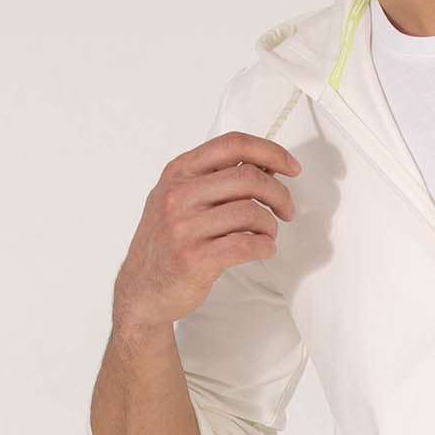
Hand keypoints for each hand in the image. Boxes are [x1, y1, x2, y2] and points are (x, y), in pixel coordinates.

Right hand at [112, 131, 301, 337]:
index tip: (291, 166)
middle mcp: (178, 195)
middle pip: (248, 177)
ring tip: (267, 235)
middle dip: (279, 194)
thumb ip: (214, 180)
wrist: (142, 289)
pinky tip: (262, 249)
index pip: (233, 145)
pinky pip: (246, 244)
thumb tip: (266, 166)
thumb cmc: (167, 243)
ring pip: (251, 212)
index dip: (270, 152)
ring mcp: (184, 227)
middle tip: (286, 210)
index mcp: (178, 173)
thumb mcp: (178, 199)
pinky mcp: (195, 259)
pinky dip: (265, 246)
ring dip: (271, 225)